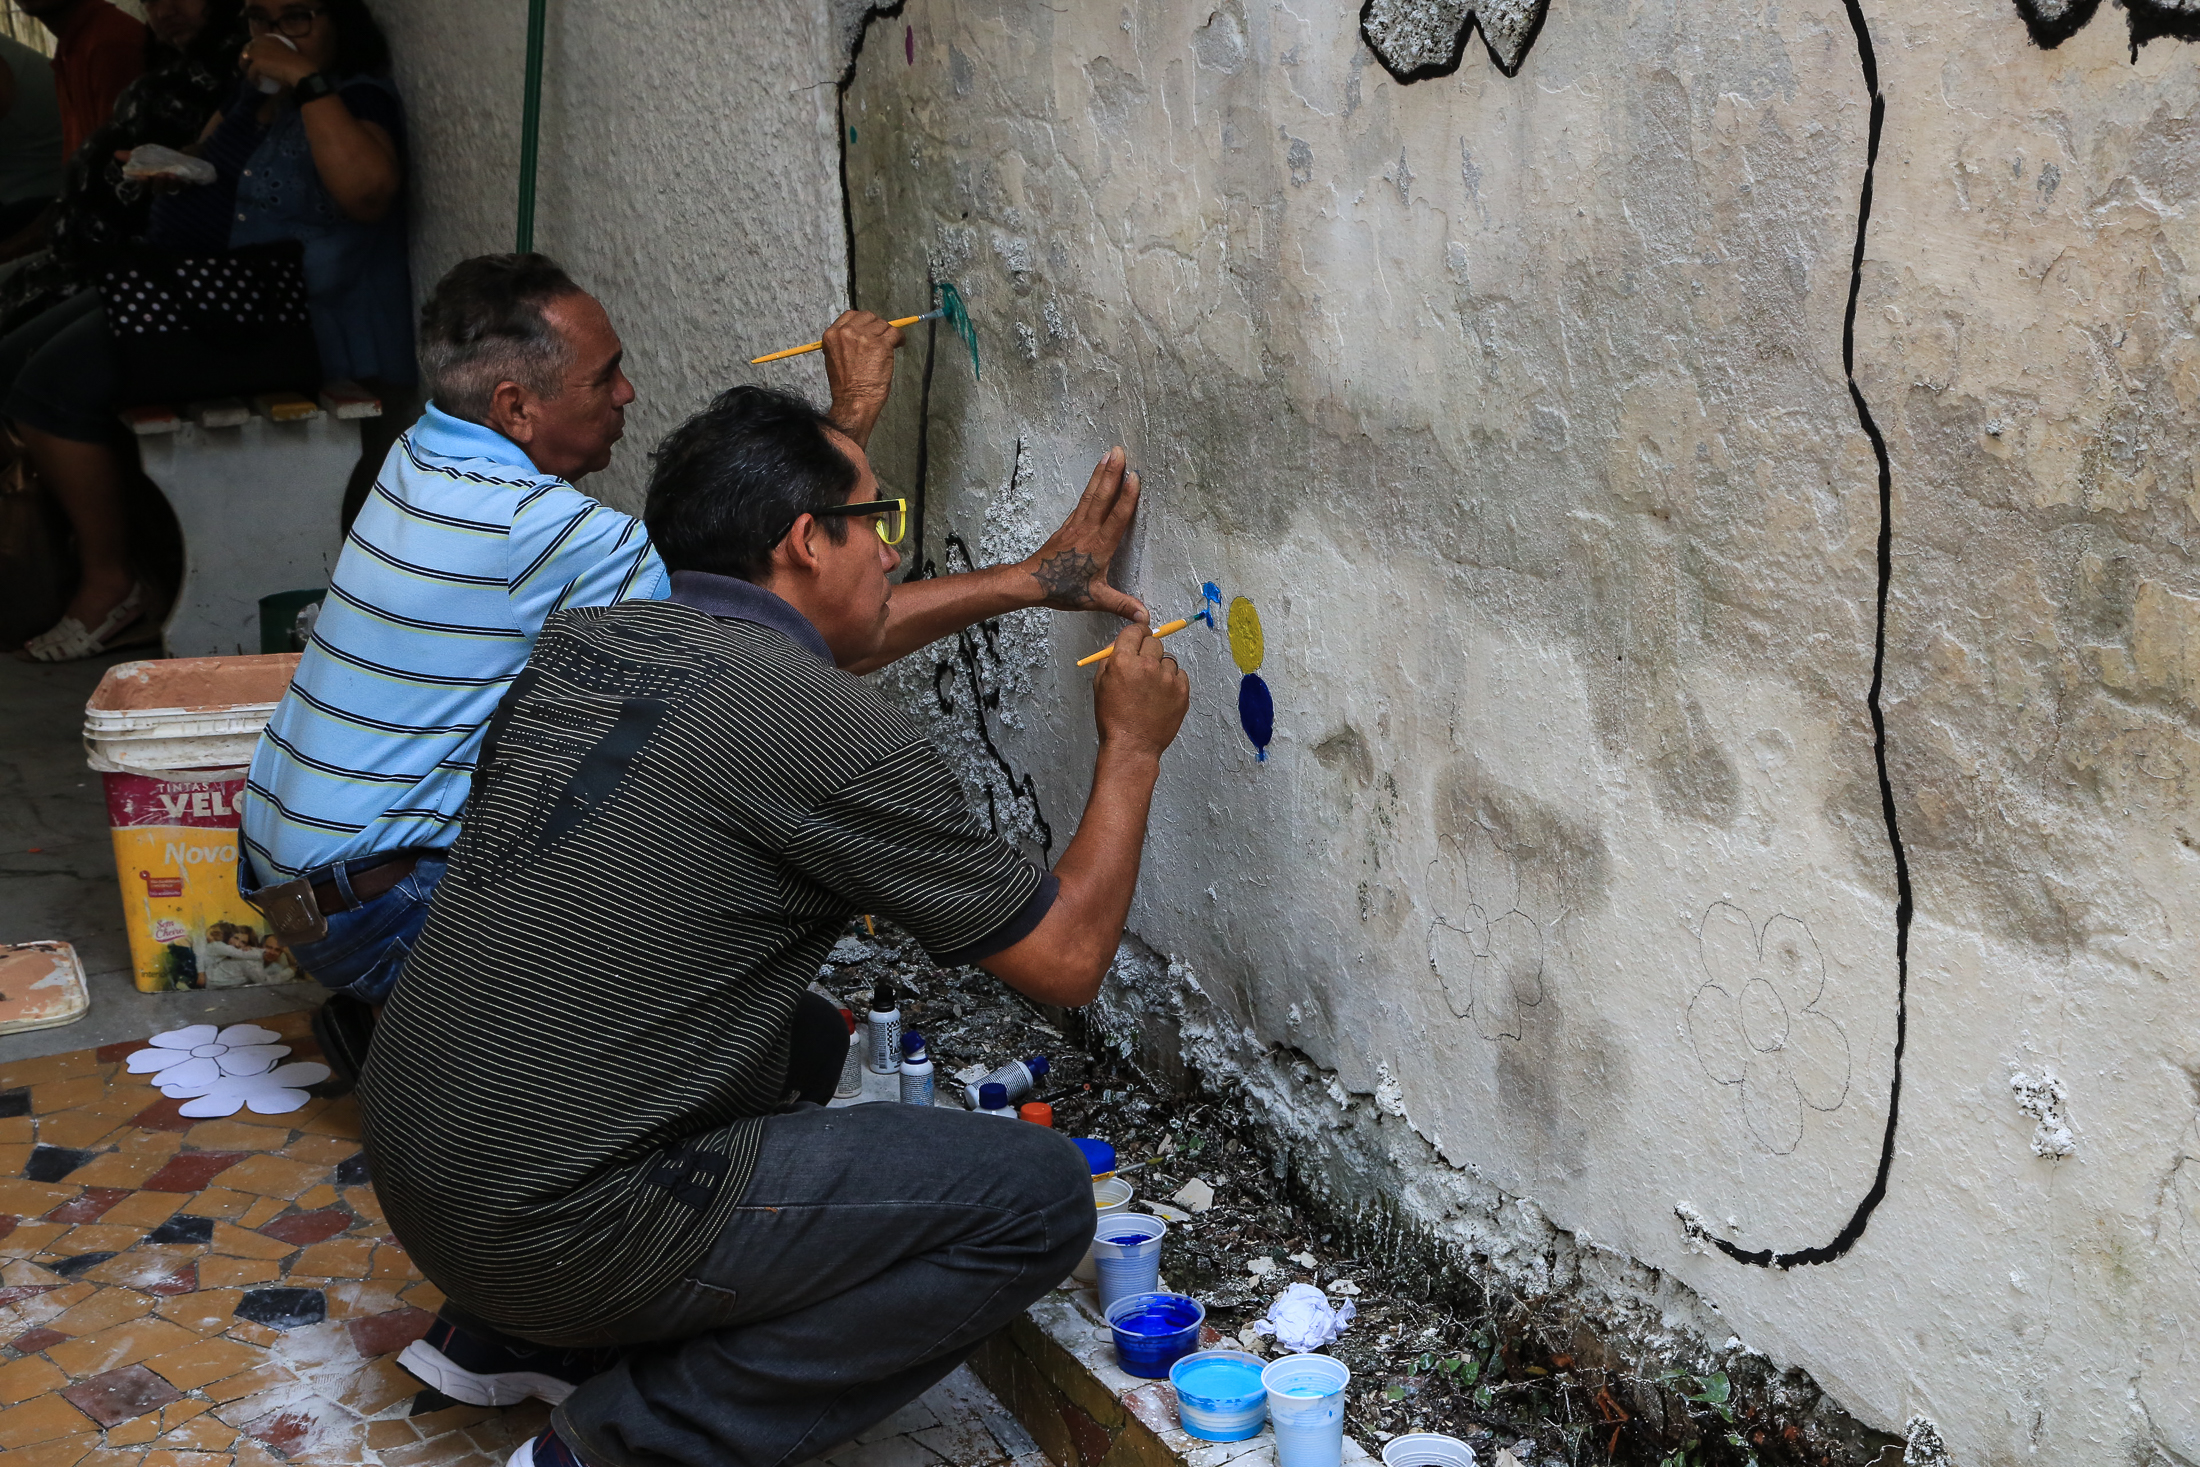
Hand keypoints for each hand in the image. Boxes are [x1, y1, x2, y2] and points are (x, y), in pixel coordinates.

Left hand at [242, 35, 315, 90]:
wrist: (300, 71)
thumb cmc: (300, 64)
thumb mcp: (287, 54)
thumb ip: (278, 54)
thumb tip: (273, 64)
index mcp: (270, 38)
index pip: (254, 43)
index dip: (253, 52)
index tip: (255, 62)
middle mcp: (261, 42)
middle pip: (246, 50)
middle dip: (246, 60)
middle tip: (251, 71)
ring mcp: (257, 52)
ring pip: (244, 60)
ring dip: (247, 69)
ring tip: (253, 78)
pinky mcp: (256, 63)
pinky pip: (250, 73)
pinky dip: (254, 79)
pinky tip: (258, 84)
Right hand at [822, 310, 902, 444]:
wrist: (853, 400)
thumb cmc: (845, 386)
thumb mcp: (834, 358)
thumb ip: (844, 342)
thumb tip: (863, 333)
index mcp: (832, 335)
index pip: (850, 315)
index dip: (863, 321)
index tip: (869, 329)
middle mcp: (847, 332)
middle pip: (868, 316)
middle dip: (877, 325)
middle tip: (882, 338)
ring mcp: (864, 337)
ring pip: (883, 324)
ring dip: (888, 333)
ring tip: (891, 345)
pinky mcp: (881, 344)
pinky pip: (895, 332)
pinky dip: (899, 338)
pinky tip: (899, 344)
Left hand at [1021, 448, 1146, 622]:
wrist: (1031, 581)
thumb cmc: (1062, 589)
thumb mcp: (1095, 599)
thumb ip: (1121, 605)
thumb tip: (1144, 618)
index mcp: (1098, 547)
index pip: (1116, 518)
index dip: (1127, 497)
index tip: (1135, 477)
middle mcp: (1088, 531)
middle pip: (1102, 497)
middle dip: (1112, 473)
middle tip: (1120, 451)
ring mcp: (1076, 526)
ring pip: (1091, 495)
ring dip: (1101, 474)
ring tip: (1110, 455)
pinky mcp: (1068, 526)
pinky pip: (1082, 501)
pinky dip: (1091, 487)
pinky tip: (1095, 478)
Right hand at [1091, 621, 1188, 760]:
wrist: (1132, 745)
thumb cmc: (1114, 718)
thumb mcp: (1100, 684)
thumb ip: (1110, 658)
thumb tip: (1120, 642)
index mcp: (1123, 661)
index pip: (1135, 630)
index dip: (1137, 634)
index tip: (1139, 637)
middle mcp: (1147, 665)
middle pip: (1154, 641)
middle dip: (1147, 651)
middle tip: (1143, 668)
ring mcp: (1167, 678)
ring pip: (1168, 659)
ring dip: (1160, 668)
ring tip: (1151, 688)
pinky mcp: (1182, 691)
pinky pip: (1180, 674)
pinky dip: (1172, 681)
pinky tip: (1161, 695)